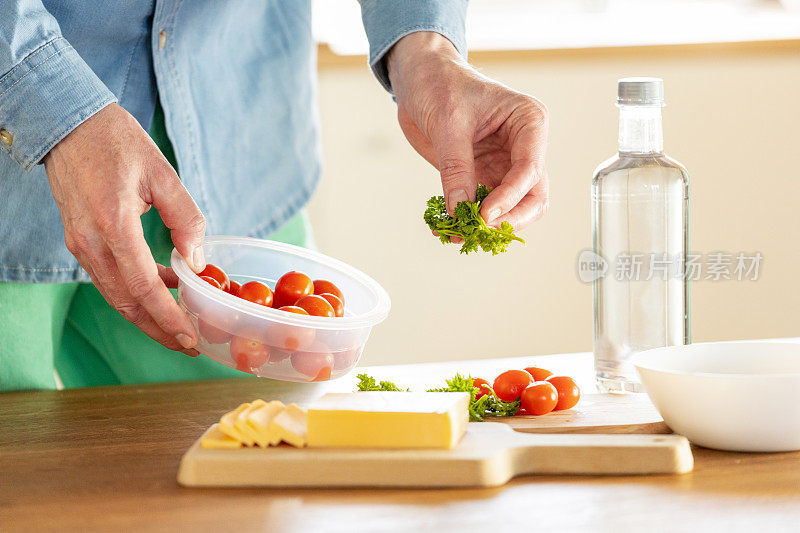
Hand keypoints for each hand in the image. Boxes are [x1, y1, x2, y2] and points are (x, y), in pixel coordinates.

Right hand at [44, 103, 205, 355]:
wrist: (68, 123)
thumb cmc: (117, 142)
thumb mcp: (163, 175)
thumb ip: (185, 219)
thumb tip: (198, 261)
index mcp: (113, 225)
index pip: (143, 286)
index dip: (168, 317)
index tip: (190, 337)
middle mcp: (91, 243)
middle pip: (126, 302)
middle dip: (158, 330)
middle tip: (188, 347)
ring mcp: (81, 245)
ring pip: (115, 295)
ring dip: (146, 316)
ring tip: (179, 328)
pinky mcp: (80, 241)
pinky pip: (109, 278)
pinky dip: (135, 292)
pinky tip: (163, 289)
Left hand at [387, 32, 548, 231]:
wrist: (420, 78)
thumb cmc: (441, 83)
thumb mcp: (448, 123)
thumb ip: (456, 167)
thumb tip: (460, 209)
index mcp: (529, 122)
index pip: (530, 169)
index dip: (510, 197)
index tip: (485, 214)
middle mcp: (523, 147)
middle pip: (533, 197)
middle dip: (509, 218)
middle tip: (481, 229)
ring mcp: (504, 165)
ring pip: (511, 208)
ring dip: (487, 226)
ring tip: (459, 233)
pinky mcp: (482, 176)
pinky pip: (483, 206)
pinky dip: (468, 221)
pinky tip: (449, 227)